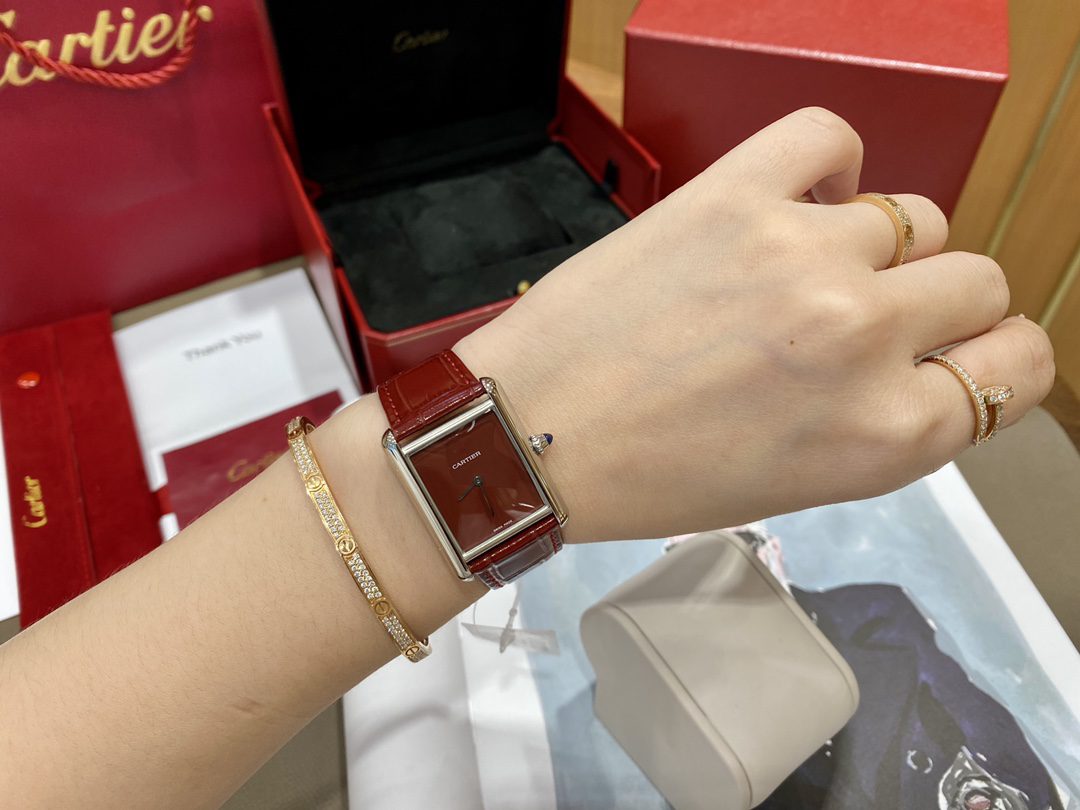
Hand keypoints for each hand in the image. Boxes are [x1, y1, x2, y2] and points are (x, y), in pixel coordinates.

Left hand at [455, 107, 1054, 541]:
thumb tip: (930, 358)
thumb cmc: (651, 477)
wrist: (531, 437)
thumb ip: (885, 420)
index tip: (959, 354)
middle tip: (873, 317)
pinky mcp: (734, 195)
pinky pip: (830, 137)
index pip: (1016, 368)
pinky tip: (800, 198)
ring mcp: (803, 254)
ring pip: (915, 215)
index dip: (991, 360)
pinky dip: (828, 163)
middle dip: (937, 305)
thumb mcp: (802, 482)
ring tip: (811, 270)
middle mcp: (863, 339)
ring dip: (878, 247)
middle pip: (978, 282)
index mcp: (886, 435)